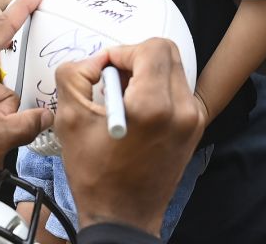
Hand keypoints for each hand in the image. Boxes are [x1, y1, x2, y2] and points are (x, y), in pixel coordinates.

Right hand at [55, 38, 205, 233]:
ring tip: (123, 98)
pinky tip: (136, 112)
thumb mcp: (70, 119)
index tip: (105, 70)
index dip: (122, 51)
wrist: (123, 217)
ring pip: (174, 69)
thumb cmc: (96, 175)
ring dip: (146, 73)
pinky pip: (178, 90)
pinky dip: (157, 90)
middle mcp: (182, 110)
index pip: (151, 48)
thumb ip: (75, 74)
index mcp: (154, 106)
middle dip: (136, 58)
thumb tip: (95, 61)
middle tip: (113, 80)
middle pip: (167, 53)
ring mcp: (193, 120)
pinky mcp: (195, 128)